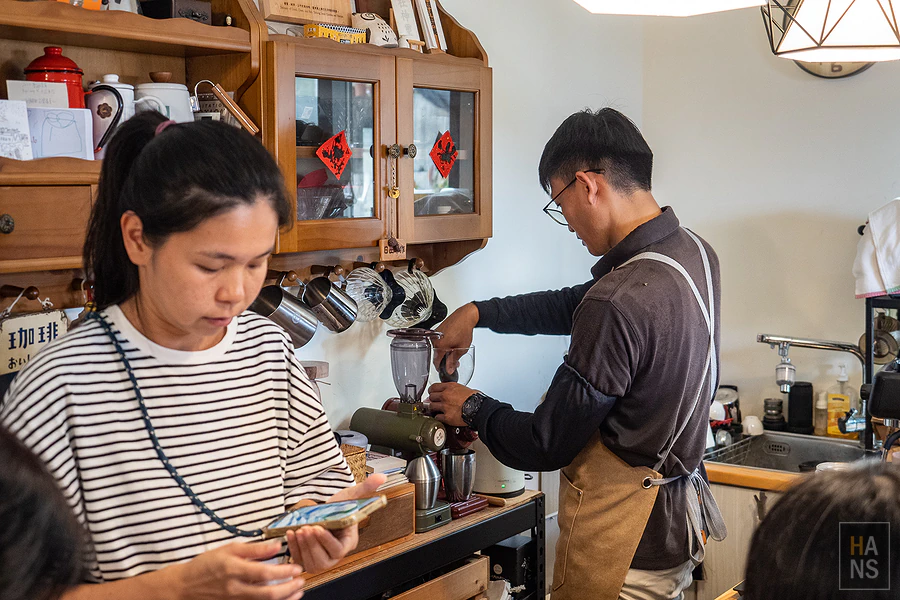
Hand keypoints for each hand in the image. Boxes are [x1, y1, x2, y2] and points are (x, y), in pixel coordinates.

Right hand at [173, 540, 304, 599]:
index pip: (264, 572)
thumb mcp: (229, 549)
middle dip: (289, 588)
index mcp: (234, 570)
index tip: (296, 567)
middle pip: (268, 594)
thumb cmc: (207, 565)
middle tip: (301, 580)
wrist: (185, 587)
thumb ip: (254, 549)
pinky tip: (283, 599)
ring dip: (285, 598)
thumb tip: (277, 545)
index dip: (284, 571)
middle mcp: (235, 589)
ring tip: (297, 591)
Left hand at [285, 474, 386, 574]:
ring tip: (299, 530)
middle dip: (313, 544)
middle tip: (306, 528)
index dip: (327, 541)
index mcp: (348, 542)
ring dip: (303, 547)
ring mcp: (321, 560)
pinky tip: (291, 534)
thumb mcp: (350, 496)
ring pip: (312, 563)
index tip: (318, 527)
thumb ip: (366, 488)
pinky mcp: (307, 561)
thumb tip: (381, 477)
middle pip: (324, 559)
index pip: (339, 549)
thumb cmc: (338, 507)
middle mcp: (335, 556)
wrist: (324, 512)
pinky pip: (300, 561)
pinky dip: (294, 549)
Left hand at [428, 382, 476, 426]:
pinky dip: (439, 418)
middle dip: (432, 400)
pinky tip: (442, 417)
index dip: (432, 391)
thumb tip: (452, 393)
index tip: (432, 393)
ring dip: (433, 409)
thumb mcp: (464, 388)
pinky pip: (437, 417)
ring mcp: (445, 406)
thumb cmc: (475, 399)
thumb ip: (454, 390)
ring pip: (431, 406)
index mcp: (450, 387)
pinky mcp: (447, 417)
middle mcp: (445, 395)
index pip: (433, 387)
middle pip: (431, 397)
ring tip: (436, 410)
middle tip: (434, 402)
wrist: (480, 409)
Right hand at [433, 303, 478, 368]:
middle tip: (455, 360)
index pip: (436, 362)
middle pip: (437, 356)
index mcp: (440, 346)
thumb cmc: (464, 329)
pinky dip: (444, 344)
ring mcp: (435, 335)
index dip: (443, 368)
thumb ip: (453, 360)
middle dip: (445, 359)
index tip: (447, 369)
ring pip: (438, 349)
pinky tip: (452, 342)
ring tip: (455, 349)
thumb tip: (450, 369)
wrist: (465, 316)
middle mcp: (435, 340)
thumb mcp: (462, 349)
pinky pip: (438, 342)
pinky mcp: (437, 331)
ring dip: (445, 351)